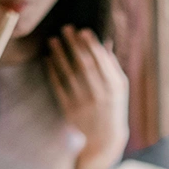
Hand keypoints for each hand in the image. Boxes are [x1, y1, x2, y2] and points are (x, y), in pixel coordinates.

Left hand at [47, 26, 128, 168]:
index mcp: (113, 87)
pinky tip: (48, 60)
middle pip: (83, 64)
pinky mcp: (70, 110)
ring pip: (69, 74)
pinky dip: (53, 72)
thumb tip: (105, 43)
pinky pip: (59, 88)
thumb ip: (113, 67)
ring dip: (60, 55)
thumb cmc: (113, 109)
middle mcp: (99, 94)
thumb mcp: (120, 90)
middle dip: (74, 44)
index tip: (82, 30)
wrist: (105, 140)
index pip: (100, 60)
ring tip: (53, 40)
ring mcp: (83, 102)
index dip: (90, 44)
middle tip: (66, 28)